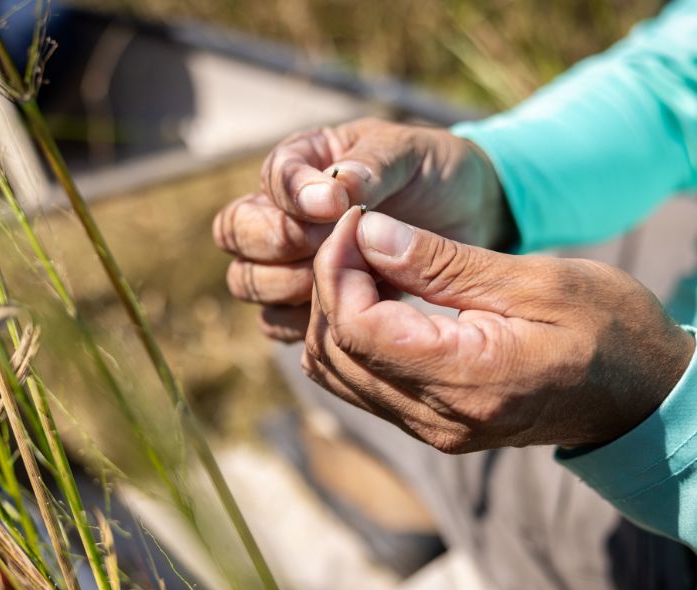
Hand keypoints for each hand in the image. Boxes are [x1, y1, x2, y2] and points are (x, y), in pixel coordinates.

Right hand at [212, 118, 514, 341]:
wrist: (465, 217)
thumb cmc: (432, 174)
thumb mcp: (410, 154)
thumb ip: (370, 167)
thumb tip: (331, 193)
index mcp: (303, 162)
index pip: (270, 178)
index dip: (293, 195)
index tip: (335, 205)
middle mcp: (282, 212)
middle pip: (237, 232)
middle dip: (279, 242)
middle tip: (328, 246)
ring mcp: (286, 261)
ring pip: (247, 280)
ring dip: (287, 283)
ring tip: (343, 277)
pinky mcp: (300, 305)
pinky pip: (274, 322)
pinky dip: (300, 322)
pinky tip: (345, 310)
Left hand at [303, 207, 694, 451]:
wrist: (641, 396)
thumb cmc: (608, 331)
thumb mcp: (535, 281)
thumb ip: (442, 263)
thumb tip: (367, 234)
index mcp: (469, 381)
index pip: (358, 329)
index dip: (338, 269)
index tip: (354, 221)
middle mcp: (439, 419)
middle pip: (336, 352)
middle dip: (330, 284)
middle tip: (355, 232)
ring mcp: (430, 428)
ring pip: (336, 372)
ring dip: (334, 310)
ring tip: (363, 259)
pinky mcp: (428, 424)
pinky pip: (359, 383)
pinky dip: (350, 336)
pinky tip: (372, 295)